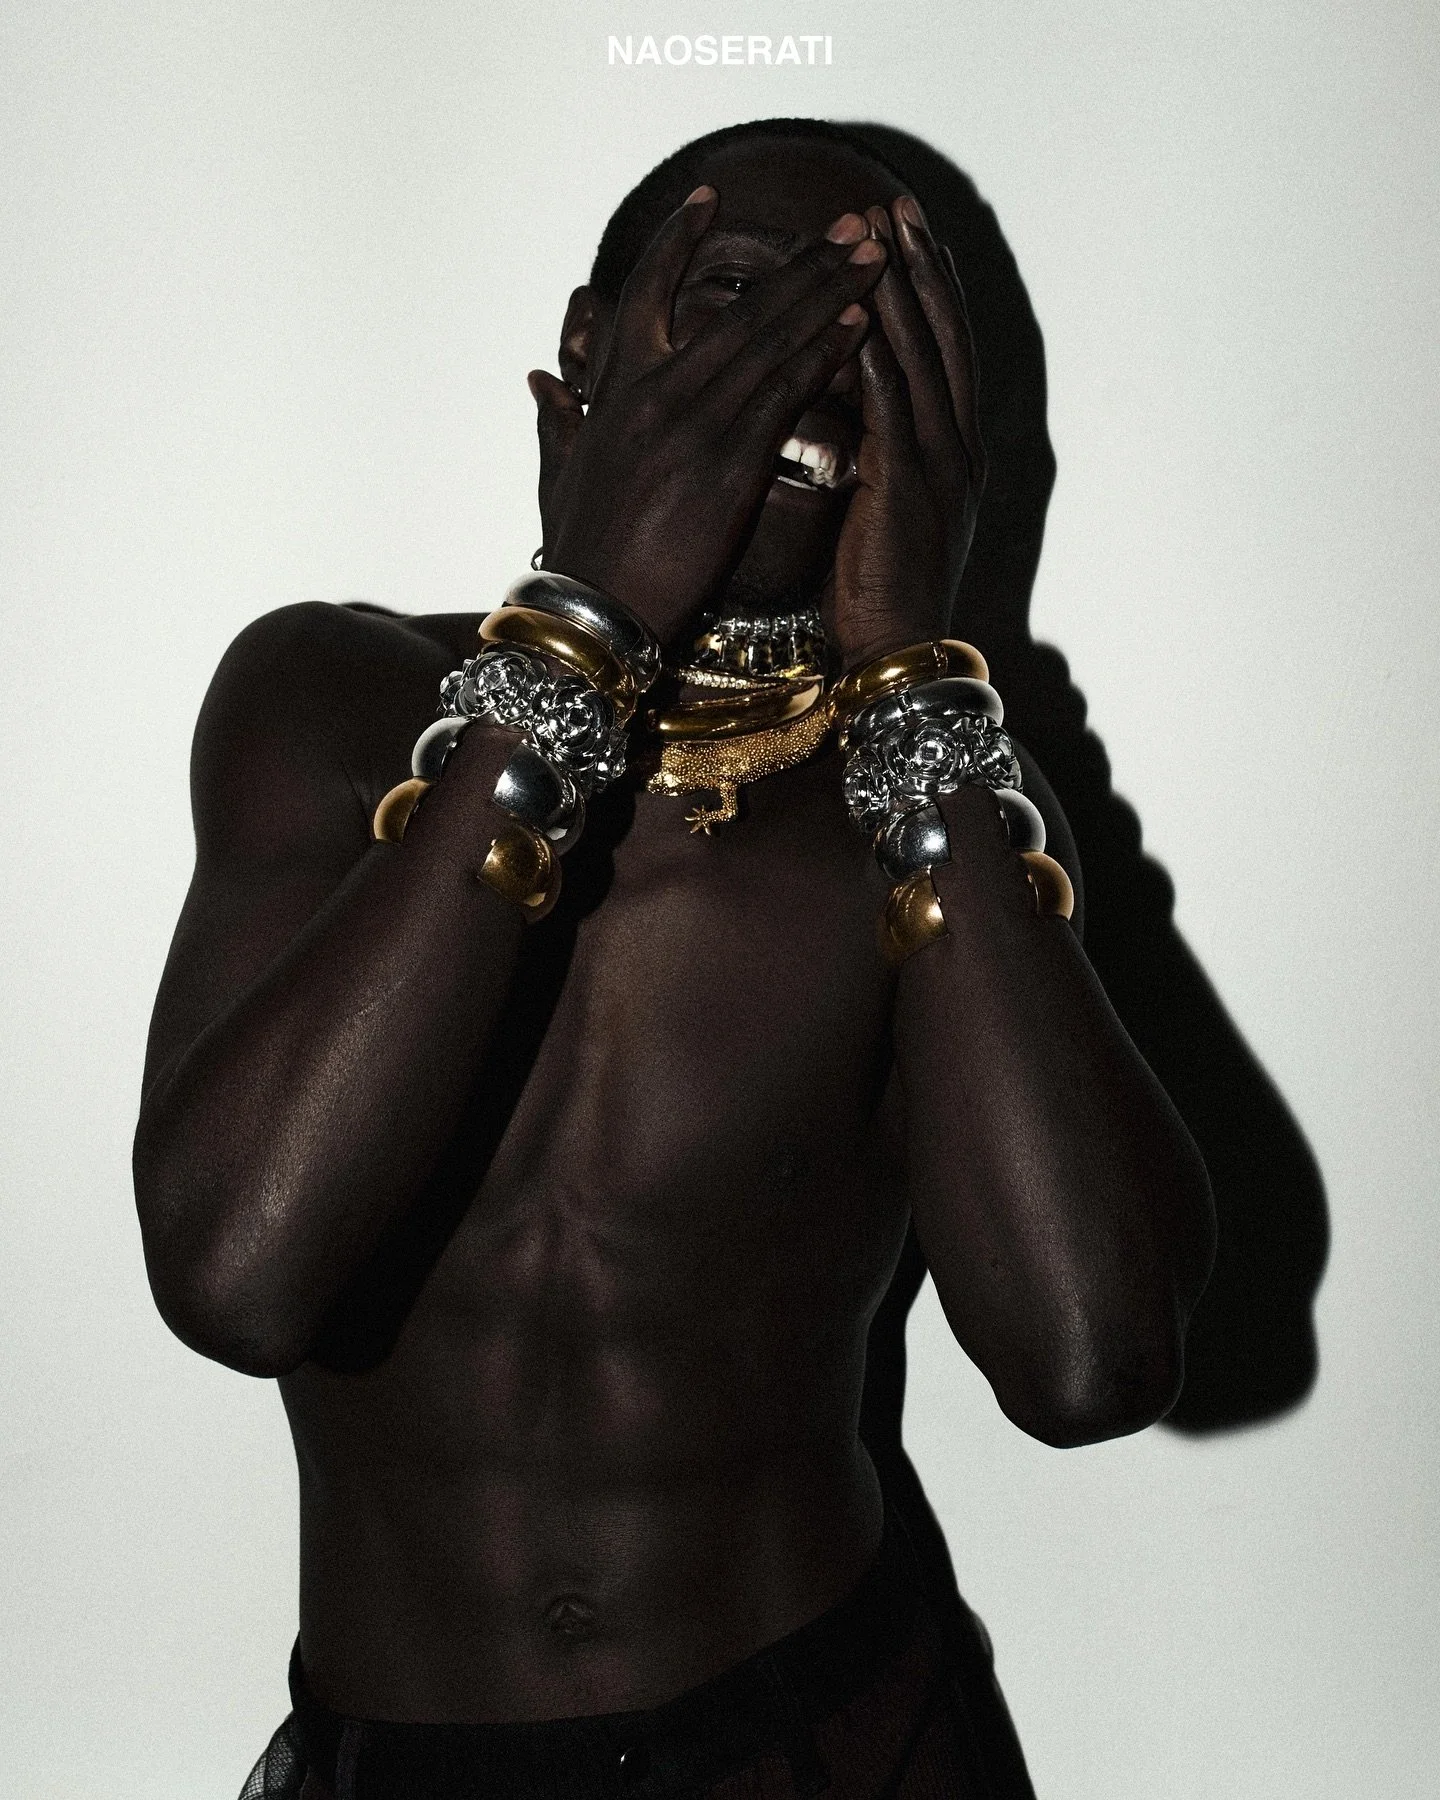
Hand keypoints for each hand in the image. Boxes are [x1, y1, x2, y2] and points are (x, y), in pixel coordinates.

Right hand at [528, 187, 885, 645]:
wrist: (595, 612)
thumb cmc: (579, 551)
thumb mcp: (559, 474)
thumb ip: (556, 419)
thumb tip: (541, 378)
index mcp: (615, 388)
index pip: (647, 289)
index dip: (678, 239)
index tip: (712, 196)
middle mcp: (656, 392)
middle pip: (738, 307)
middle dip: (802, 261)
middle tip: (853, 223)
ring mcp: (693, 424)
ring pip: (771, 340)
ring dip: (829, 294)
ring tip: (873, 257)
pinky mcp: (728, 464)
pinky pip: (785, 395)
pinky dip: (824, 355)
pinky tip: (861, 326)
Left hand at [828, 197, 986, 669]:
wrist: (897, 653)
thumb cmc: (877, 595)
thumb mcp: (882, 511)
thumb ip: (877, 460)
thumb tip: (851, 424)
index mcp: (954, 452)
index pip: (947, 351)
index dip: (929, 290)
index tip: (906, 237)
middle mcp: (959, 448)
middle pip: (946, 336)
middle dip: (921, 267)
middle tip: (896, 207)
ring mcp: (941, 464)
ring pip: (926, 358)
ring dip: (902, 292)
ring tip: (878, 234)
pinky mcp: (909, 486)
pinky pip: (896, 404)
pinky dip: (880, 354)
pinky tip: (858, 312)